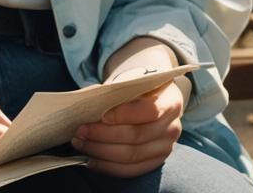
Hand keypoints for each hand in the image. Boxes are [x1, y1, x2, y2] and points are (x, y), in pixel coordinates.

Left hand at [71, 71, 188, 177]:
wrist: (154, 98)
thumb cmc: (139, 88)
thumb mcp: (133, 82)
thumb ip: (116, 91)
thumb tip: (89, 102)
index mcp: (170, 101)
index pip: (148, 111)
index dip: (124, 114)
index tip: (101, 116)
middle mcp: (172, 127)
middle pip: (136, 136)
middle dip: (103, 135)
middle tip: (80, 131)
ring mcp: (165, 148)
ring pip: (131, 156)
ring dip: (101, 151)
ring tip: (81, 144)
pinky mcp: (156, 162)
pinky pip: (131, 170)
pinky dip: (108, 167)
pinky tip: (91, 160)